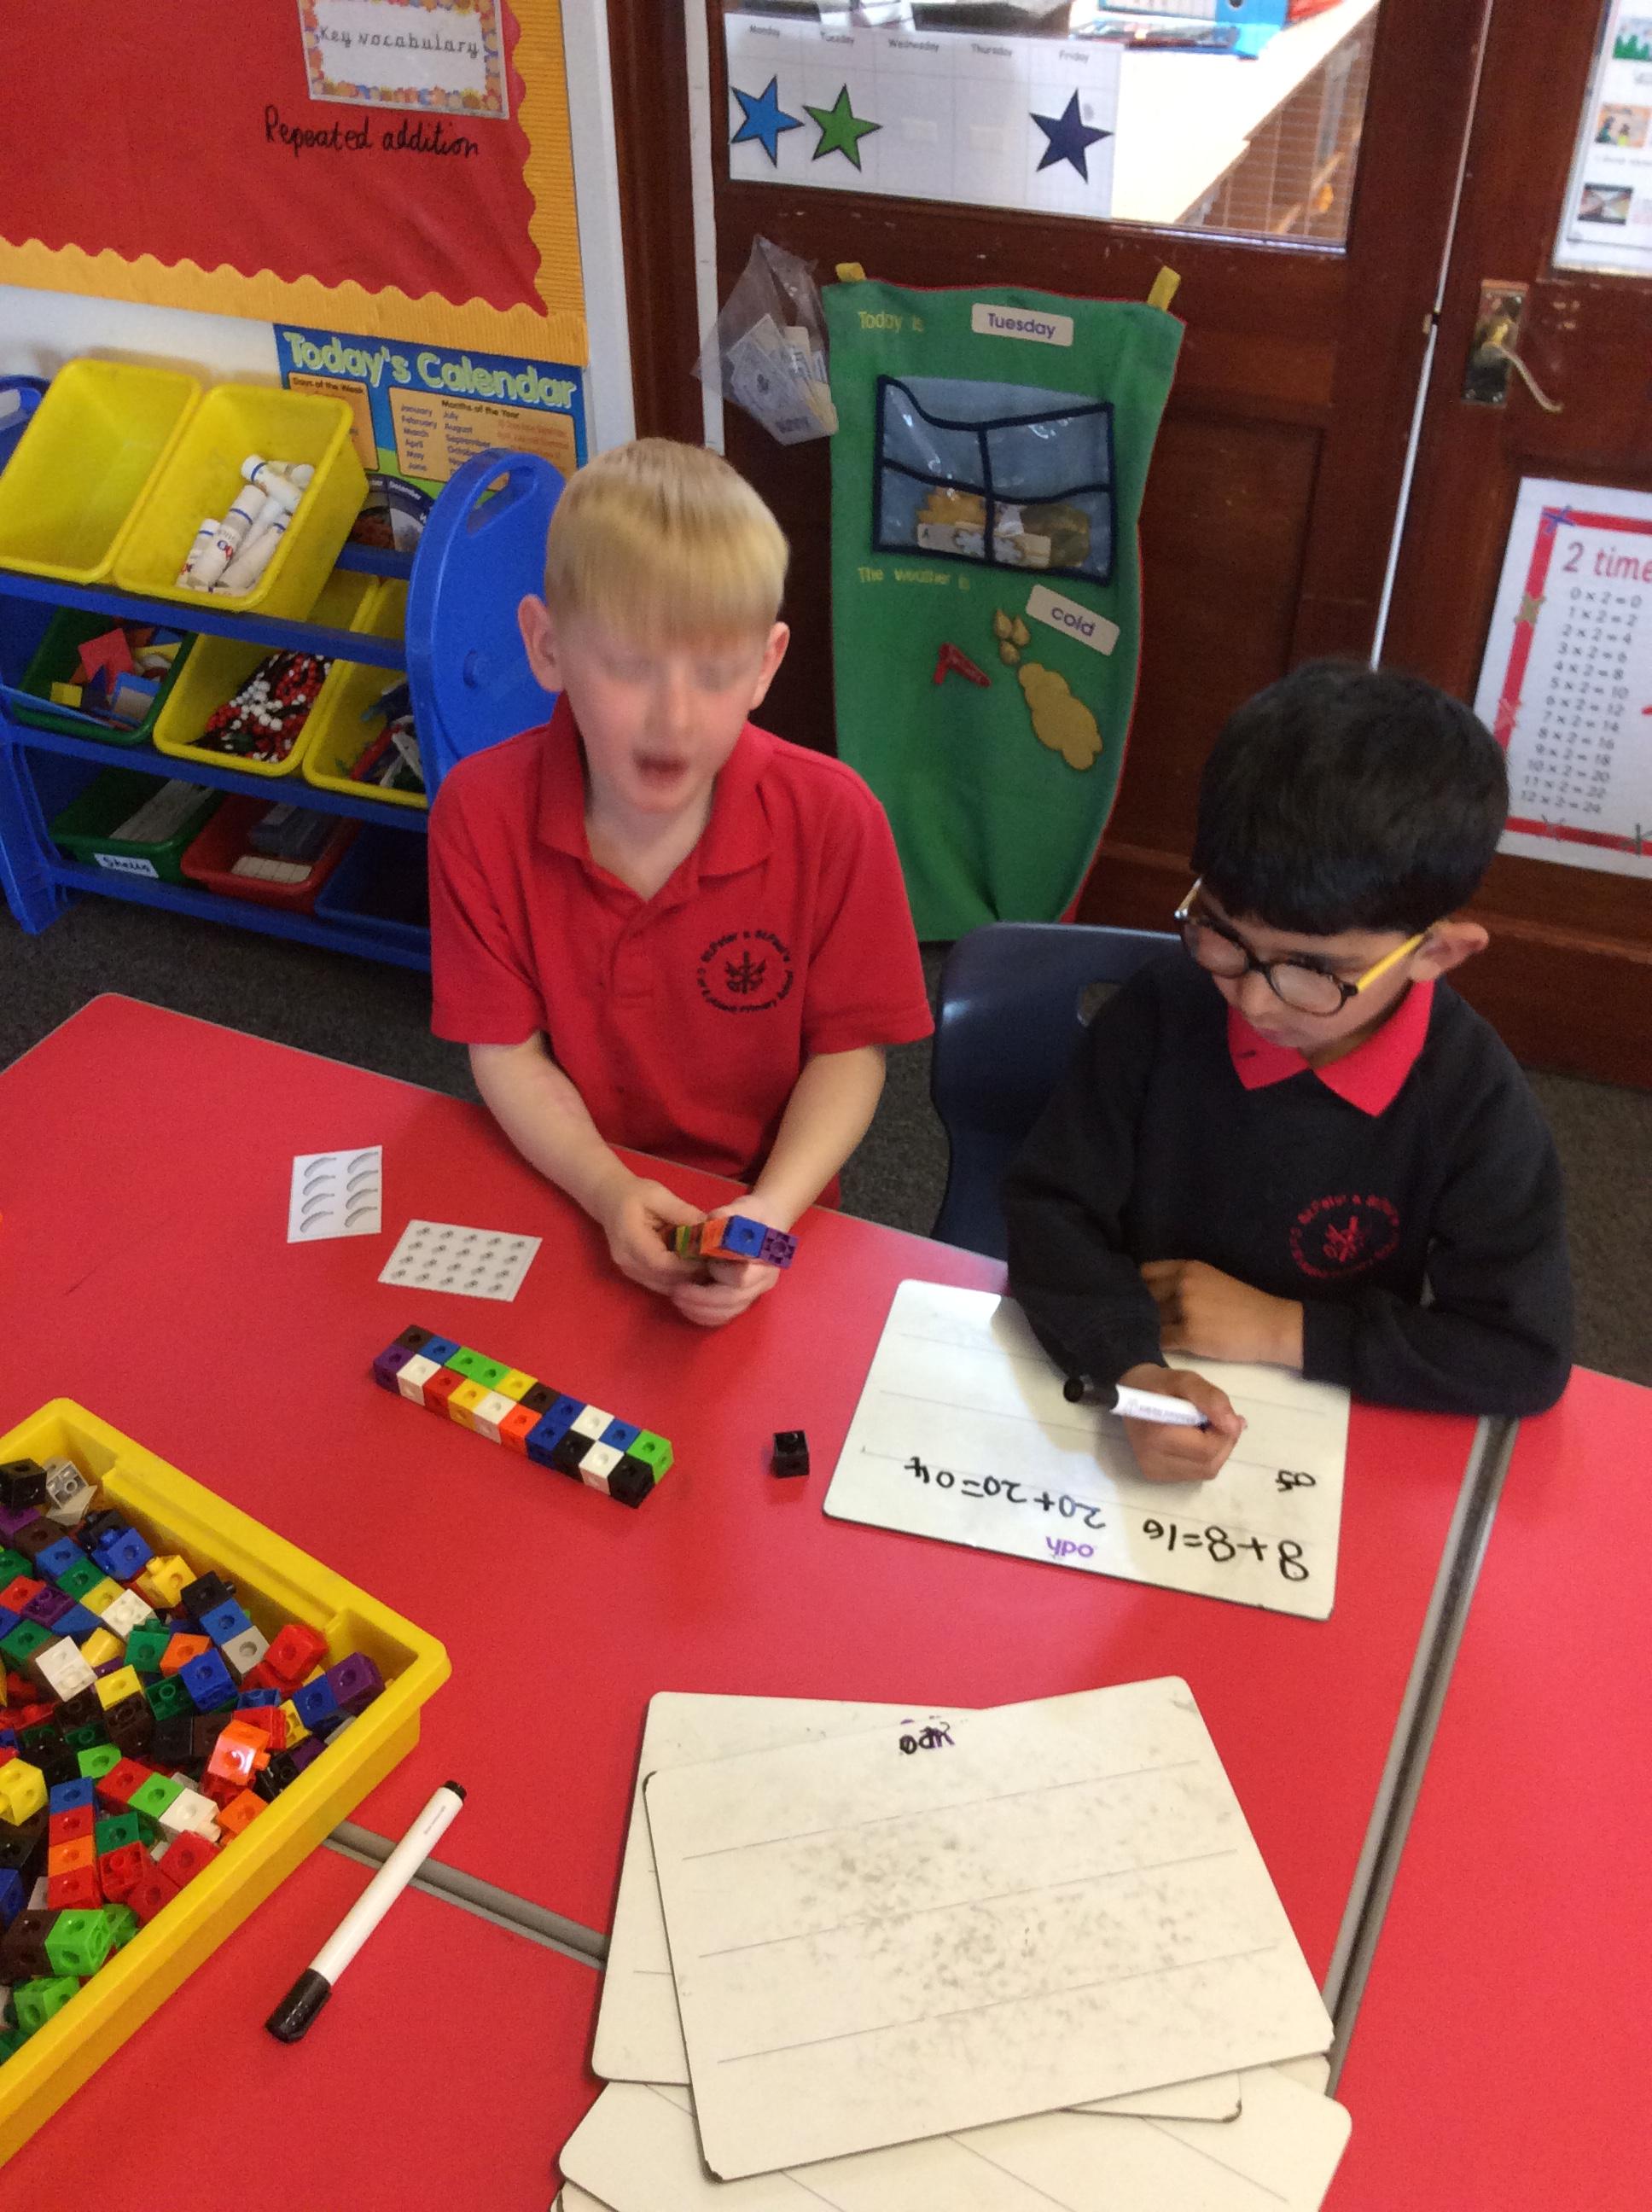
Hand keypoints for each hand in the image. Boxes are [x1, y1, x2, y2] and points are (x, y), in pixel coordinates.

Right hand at [593, 1171, 702, 1295]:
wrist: (610, 1199)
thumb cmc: (634, 1193)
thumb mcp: (659, 1195)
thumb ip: (682, 1212)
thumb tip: (709, 1227)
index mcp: (629, 1239)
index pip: (660, 1263)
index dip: (686, 1264)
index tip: (708, 1256)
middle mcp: (626, 1261)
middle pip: (663, 1279)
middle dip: (691, 1274)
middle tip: (714, 1263)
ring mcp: (629, 1270)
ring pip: (663, 1286)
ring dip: (686, 1279)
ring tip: (706, 1266)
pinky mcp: (635, 1274)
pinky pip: (659, 1284)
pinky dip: (677, 1279)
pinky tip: (692, 1268)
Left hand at [669, 1194, 790, 1330]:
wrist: (765, 1225)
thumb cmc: (754, 1216)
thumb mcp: (744, 1208)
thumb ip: (729, 1214)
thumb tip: (713, 1219)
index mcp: (765, 1259)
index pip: (742, 1276)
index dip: (720, 1273)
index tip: (702, 1264)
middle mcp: (763, 1281)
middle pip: (733, 1299)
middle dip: (702, 1298)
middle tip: (676, 1291)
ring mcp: (754, 1294)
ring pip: (727, 1312)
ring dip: (699, 1309)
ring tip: (676, 1298)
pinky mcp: (742, 1301)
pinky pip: (723, 1316)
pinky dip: (703, 1315)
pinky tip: (686, 1306)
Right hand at [1117, 1363, 1243, 1483]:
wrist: (1131, 1394)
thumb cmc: (1158, 1385)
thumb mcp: (1186, 1380)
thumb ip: (1212, 1398)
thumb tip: (1235, 1426)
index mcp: (1157, 1435)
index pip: (1207, 1449)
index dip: (1224, 1433)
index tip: (1223, 1414)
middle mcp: (1153, 1460)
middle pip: (1209, 1464)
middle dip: (1223, 1442)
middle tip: (1218, 1419)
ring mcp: (1155, 1471)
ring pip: (1206, 1470)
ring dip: (1216, 1450)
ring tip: (1205, 1428)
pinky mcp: (1157, 1476)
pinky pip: (1195, 1472)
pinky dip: (1204, 1457)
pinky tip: (1195, 1440)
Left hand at [1139, 1260, 1303, 1368]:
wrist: (1270, 1325)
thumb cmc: (1244, 1304)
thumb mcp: (1211, 1280)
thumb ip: (1183, 1282)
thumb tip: (1151, 1293)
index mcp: (1188, 1268)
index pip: (1145, 1273)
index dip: (1136, 1286)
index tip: (1133, 1297)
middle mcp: (1183, 1284)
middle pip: (1144, 1296)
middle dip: (1138, 1309)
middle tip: (1134, 1321)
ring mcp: (1185, 1309)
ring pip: (1150, 1319)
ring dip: (1146, 1328)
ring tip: (1142, 1335)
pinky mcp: (1190, 1334)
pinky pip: (1161, 1340)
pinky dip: (1156, 1344)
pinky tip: (1157, 1348)